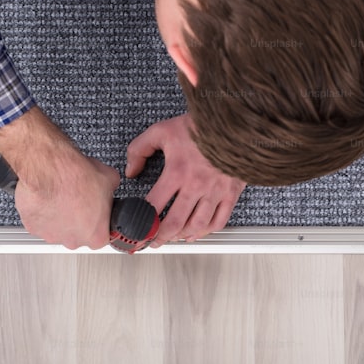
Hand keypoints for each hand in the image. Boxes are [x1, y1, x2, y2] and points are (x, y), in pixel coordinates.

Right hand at [0, 107, 119, 248]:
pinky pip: (40, 221)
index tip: (96, 211)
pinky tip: (48, 197)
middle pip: (78, 234)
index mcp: (96, 235)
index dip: (99, 219)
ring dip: (60, 215)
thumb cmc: (76, 177)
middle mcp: (73, 241)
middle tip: (78, 199)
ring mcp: (51, 236)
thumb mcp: (110, 178)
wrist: (50, 169)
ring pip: (58, 228)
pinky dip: (43, 211)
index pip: (102, 234)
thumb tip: (109, 186)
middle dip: (79, 218)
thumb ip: (111, 191)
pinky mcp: (32, 227)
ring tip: (62, 196)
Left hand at [126, 113, 245, 246]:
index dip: (141, 222)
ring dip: (181, 237)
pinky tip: (197, 232)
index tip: (135, 228)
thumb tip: (131, 170)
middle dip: (159, 237)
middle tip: (151, 241)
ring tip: (172, 239)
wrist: (233, 122)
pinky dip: (206, 231)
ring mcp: (215, 191)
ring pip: (197, 226)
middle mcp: (196, 185)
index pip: (154, 206)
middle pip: (174, 223)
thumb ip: (140, 149)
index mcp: (177, 172)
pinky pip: (219, 220)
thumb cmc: (200, 126)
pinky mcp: (230, 192)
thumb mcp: (162, 130)